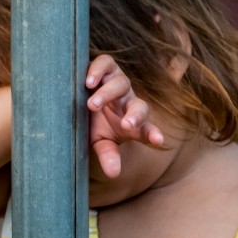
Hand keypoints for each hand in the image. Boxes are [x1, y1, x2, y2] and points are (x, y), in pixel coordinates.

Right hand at [86, 55, 163, 177]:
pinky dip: (98, 70)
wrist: (80, 102)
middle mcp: (128, 101)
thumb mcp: (100, 143)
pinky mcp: (106, 68)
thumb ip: (108, 155)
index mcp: (131, 122)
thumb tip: (113, 174)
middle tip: (126, 126)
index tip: (158, 141)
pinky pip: (106, 64)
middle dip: (135, 116)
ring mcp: (118, 83)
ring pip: (120, 84)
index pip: (146, 129)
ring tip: (91, 105)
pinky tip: (88, 82)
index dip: (151, 134)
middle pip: (139, 106)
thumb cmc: (94, 125)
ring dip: (107, 94)